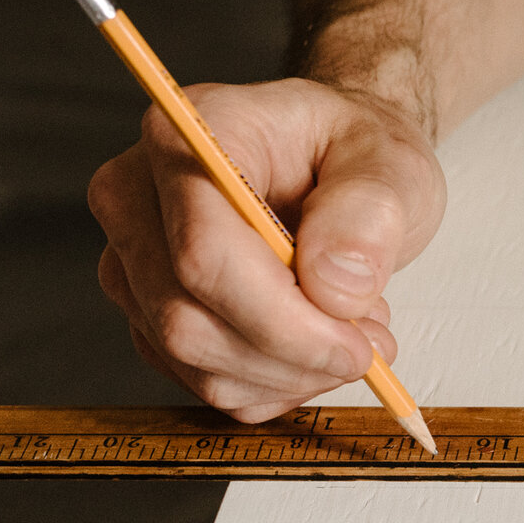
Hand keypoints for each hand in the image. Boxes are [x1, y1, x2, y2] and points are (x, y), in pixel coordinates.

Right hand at [88, 79, 444, 420]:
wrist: (338, 163)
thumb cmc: (352, 151)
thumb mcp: (390, 162)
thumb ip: (368, 214)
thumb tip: (333, 288)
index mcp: (182, 138)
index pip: (202, 254)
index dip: (282, 319)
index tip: (357, 344)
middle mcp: (135, 200)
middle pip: (186, 321)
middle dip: (292, 356)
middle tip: (370, 345)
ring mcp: (133, 263)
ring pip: (196, 364)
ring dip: (292, 373)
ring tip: (353, 329)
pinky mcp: (150, 315)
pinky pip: (207, 383)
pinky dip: (277, 384)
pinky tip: (317, 344)